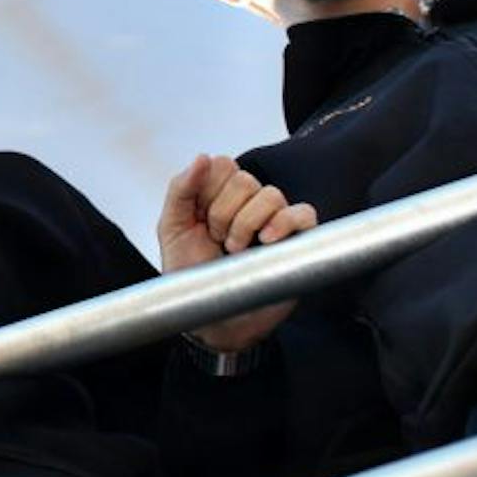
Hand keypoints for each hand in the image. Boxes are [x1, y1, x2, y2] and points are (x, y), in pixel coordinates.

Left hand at [158, 153, 317, 352]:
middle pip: (246, 180)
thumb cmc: (192, 275)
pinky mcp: (297, 239)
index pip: (222, 165)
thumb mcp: (172, 228)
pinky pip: (304, 213)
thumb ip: (180, 190)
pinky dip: (286, 222)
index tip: (199, 220)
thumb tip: (202, 157)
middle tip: (218, 240)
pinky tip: (267, 240)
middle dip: (224, 213)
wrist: (213, 319)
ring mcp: (275, 220)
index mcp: (218, 194)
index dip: (208, 191)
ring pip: (272, 195)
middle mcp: (248, 203)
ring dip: (248, 223)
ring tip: (237, 250)